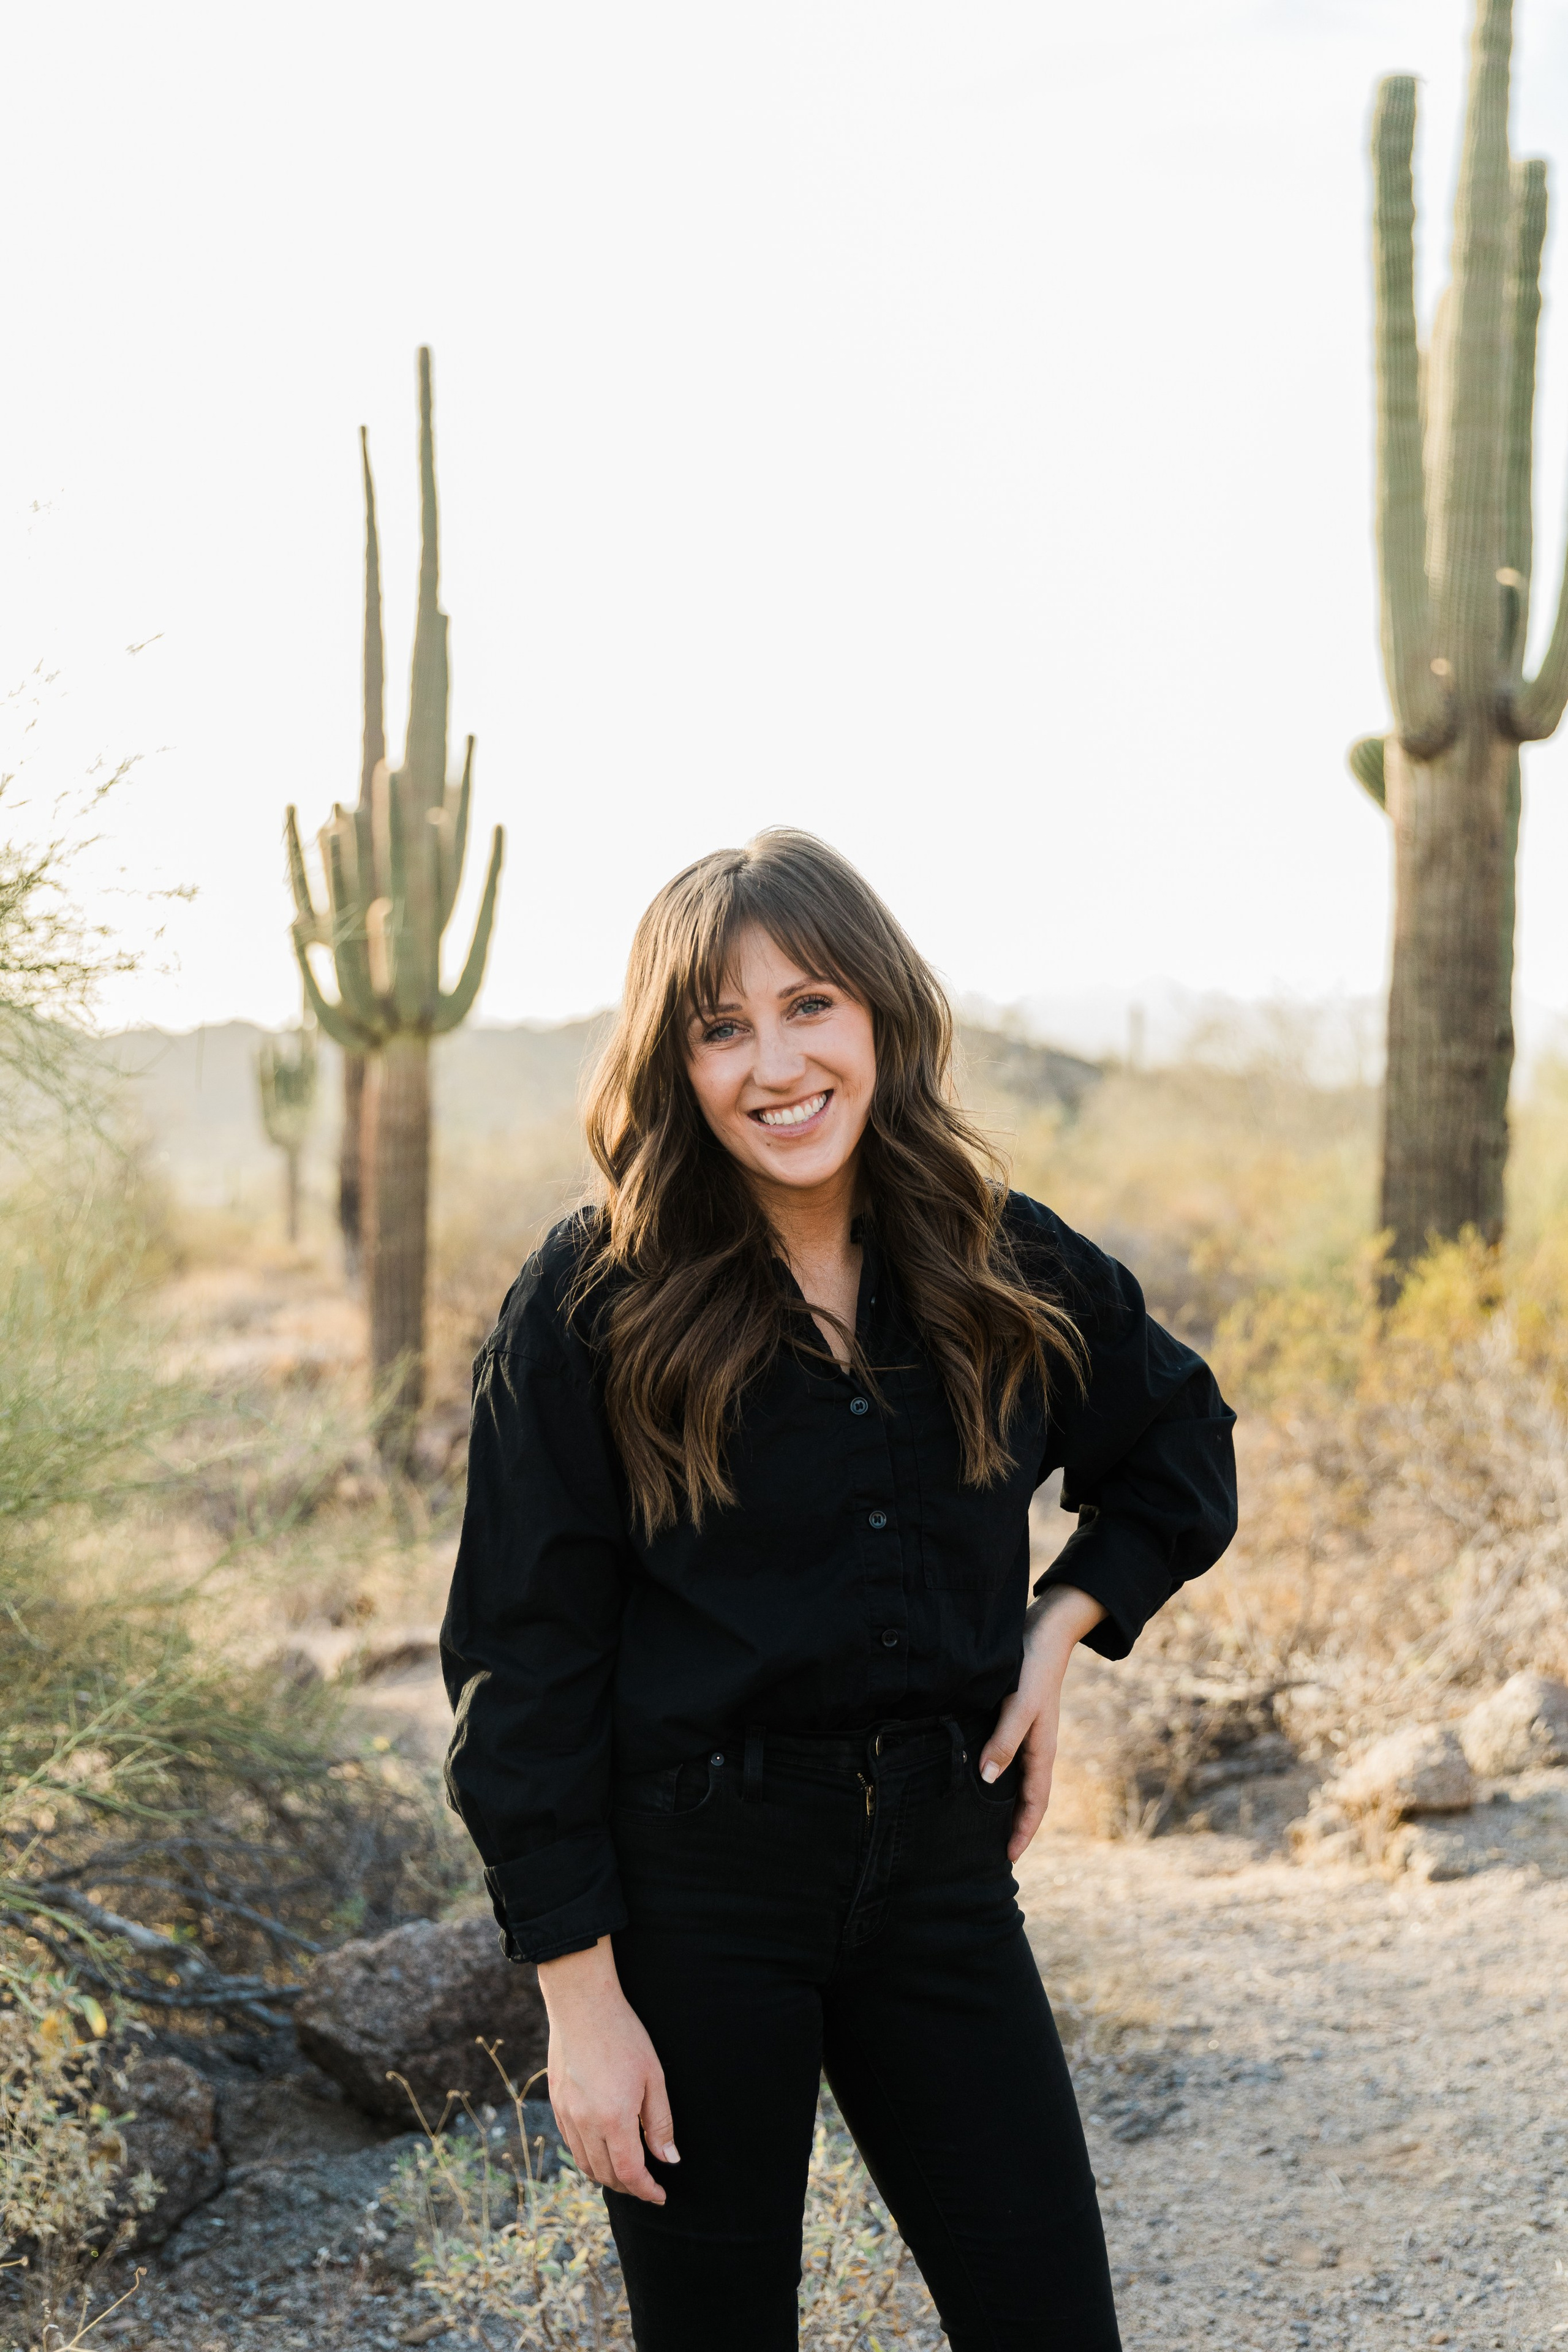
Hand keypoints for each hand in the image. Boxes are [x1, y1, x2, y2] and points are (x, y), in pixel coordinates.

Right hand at [537, 1938, 677, 2202]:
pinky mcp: (556, 2104)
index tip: (660, 2195)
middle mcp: (585, 2123)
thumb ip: (659, 2122)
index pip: (629, 2172)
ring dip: (607, 2175)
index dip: (646, 2190)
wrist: (582, 2004)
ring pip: (585, 2164)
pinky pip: (572, 2144)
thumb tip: (668, 2158)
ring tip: (627, 2169)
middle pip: (606, 2174)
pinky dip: (589, 2156)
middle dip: (629, 2186)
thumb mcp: (652, 2077)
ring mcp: (567, 2115)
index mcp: (613, 2118)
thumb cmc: (624, 2035)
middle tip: (648, 2182)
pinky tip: (603, 2146)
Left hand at [978, 1582, 1104, 1861]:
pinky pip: (1007, 1757)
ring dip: (1004, 1803)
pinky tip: (977, 1774)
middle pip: (1027, 1796)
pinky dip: (996, 1774)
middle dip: (1014, 1825)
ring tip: (981, 1822)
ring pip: (1016, 1778)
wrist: (1043, 1628)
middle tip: (992, 1851)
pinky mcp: (1014, 1716)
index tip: (1009, 1858)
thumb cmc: (1032, 1668)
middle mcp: (1036, 1746)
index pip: (1035, 1803)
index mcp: (1042, 1750)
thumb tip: (987, 1781)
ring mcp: (1027, 1732)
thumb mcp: (1019, 1706)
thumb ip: (1004, 1741)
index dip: (1023, 1831)